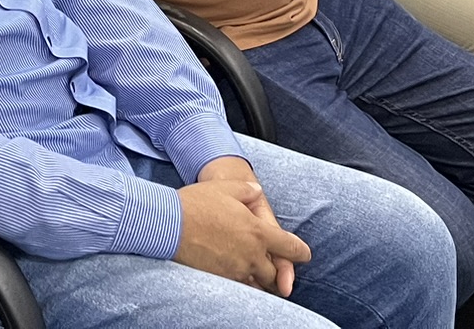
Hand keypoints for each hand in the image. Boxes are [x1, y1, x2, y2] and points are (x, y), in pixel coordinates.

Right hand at [176, 158, 309, 294]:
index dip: (301, 252)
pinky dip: (241, 281)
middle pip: (274, 272)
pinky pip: (239, 286)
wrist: (169, 224)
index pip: (290, 248)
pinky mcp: (221, 278)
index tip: (304, 254)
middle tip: (274, 267)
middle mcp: (252, 254)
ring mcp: (236, 269)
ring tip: (253, 271)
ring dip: (259, 278)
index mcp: (258, 232)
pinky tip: (234, 272)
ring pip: (257, 282)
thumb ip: (246, 190)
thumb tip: (256, 191)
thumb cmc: (196, 203)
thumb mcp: (225, 188)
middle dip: (276, 270)